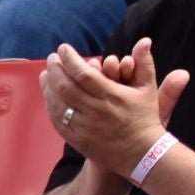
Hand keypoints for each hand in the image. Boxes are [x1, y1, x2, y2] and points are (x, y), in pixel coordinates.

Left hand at [39, 38, 190, 180]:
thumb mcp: (148, 88)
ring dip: (48, 86)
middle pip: (65, 86)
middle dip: (55, 69)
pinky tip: (49, 95)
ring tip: (46, 74)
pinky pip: (57, 120)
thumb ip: (145, 62)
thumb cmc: (145, 118)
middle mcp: (96, 111)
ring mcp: (84, 127)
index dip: (70, 59)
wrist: (141, 154)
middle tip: (52, 58)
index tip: (64, 48)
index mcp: (112, 96)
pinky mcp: (77, 140)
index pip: (83, 73)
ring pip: (58, 103)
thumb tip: (145, 40)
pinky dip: (50, 105)